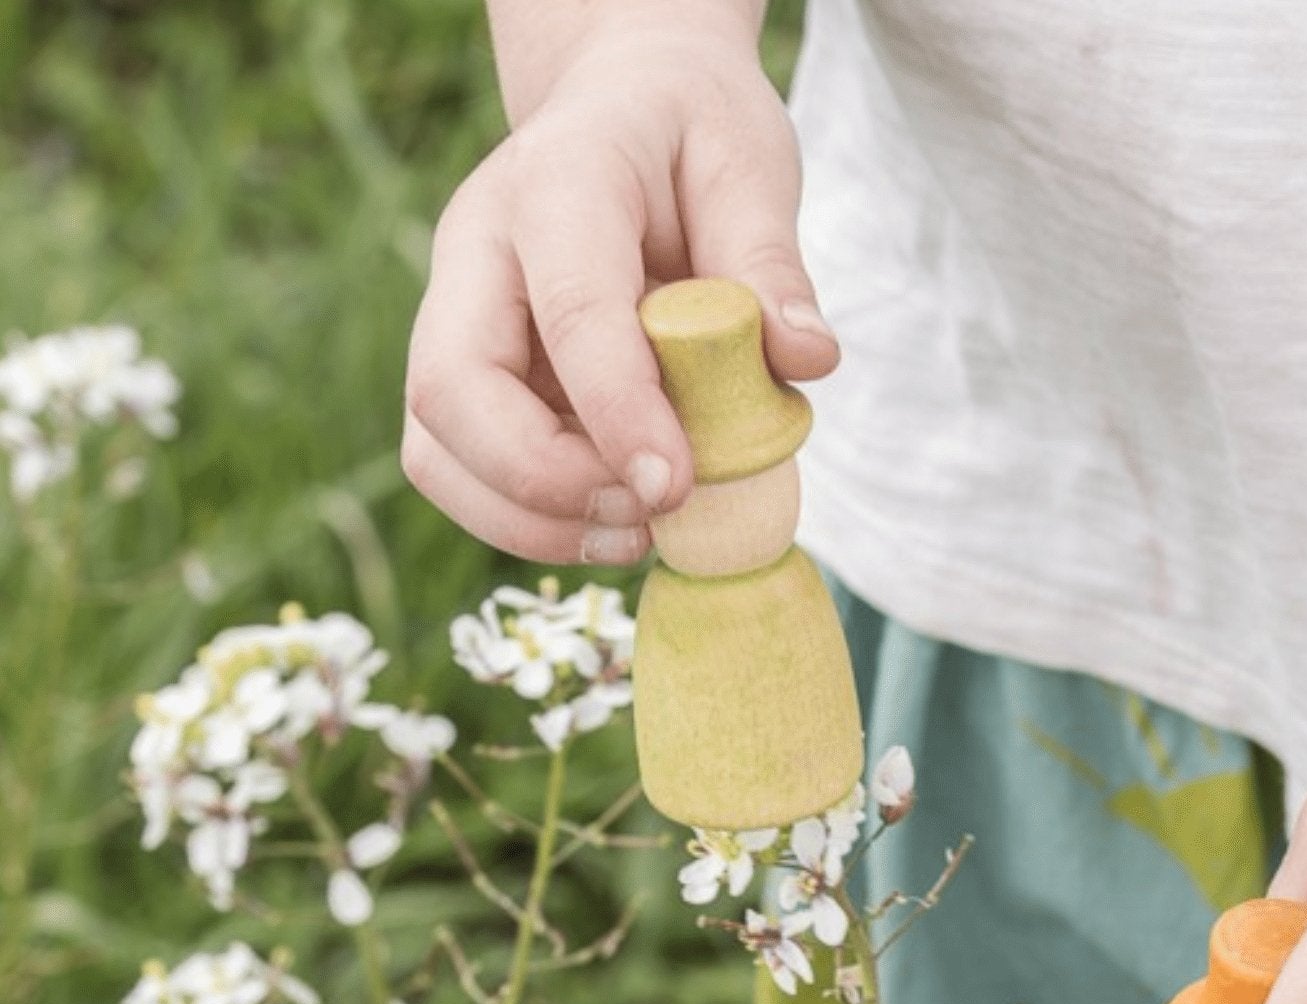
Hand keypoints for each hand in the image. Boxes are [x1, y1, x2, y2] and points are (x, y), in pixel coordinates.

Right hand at [403, 7, 837, 563]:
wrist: (626, 107)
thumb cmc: (690, 134)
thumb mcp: (749, 165)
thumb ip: (771, 262)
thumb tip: (807, 358)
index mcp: (558, 182)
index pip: (568, 309)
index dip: (617, 410)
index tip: (675, 486)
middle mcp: (477, 252)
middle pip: (451, 392)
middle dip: (548, 483)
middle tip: (654, 509)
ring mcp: (455, 319)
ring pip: (438, 451)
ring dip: (531, 522)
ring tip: (638, 531)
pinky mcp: (465, 380)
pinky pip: (464, 475)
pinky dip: (532, 523)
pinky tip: (615, 521)